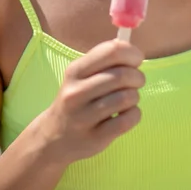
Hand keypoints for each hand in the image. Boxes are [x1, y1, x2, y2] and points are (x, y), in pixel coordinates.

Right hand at [36, 39, 145, 166]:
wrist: (53, 138)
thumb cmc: (77, 99)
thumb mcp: (81, 75)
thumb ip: (105, 60)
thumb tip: (133, 50)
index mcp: (75, 70)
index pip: (112, 51)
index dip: (132, 53)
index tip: (136, 60)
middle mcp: (76, 92)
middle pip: (122, 75)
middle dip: (137, 77)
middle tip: (136, 82)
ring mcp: (83, 117)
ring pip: (126, 98)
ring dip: (134, 96)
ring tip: (128, 99)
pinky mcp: (94, 139)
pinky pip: (127, 120)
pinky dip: (134, 114)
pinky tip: (126, 115)